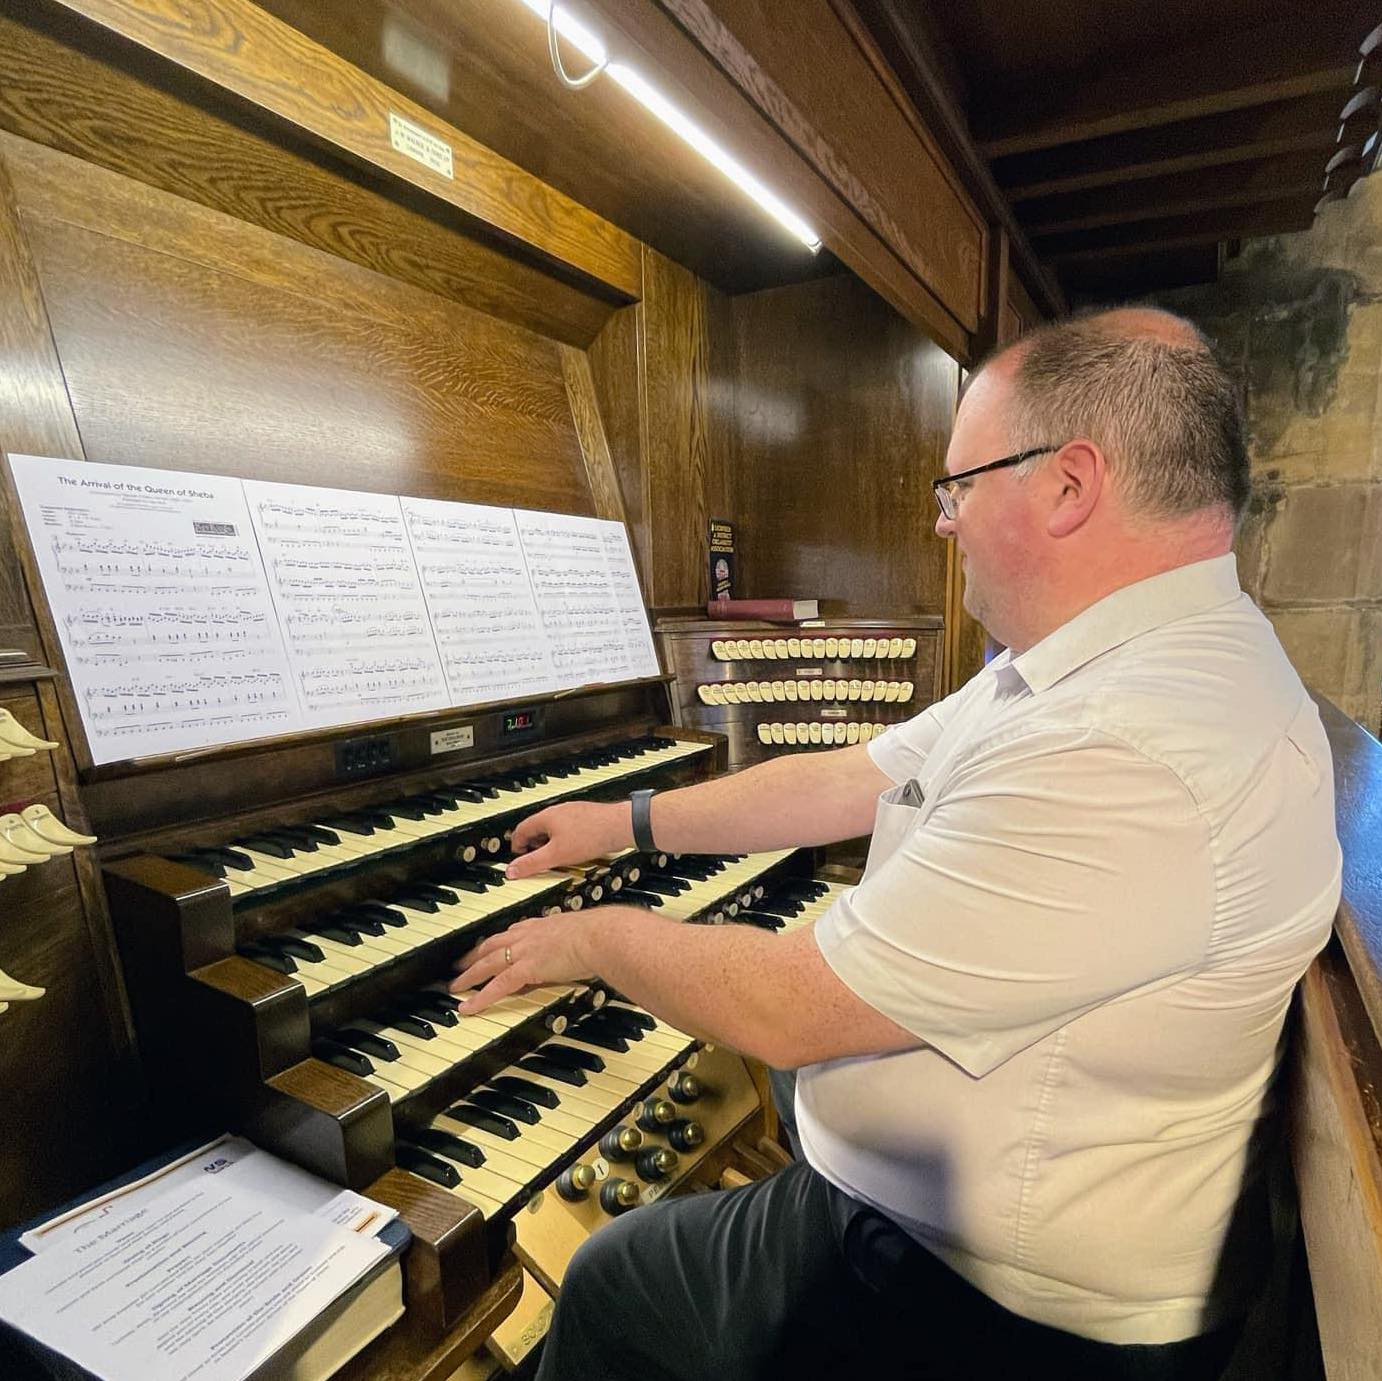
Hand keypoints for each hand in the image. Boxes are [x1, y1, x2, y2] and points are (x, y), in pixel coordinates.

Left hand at [449, 912, 603, 1014]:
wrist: (599, 936)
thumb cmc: (599, 936)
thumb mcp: (580, 935)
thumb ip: (570, 943)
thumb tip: (573, 954)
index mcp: (541, 925)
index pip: (511, 932)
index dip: (496, 941)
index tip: (487, 946)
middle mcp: (527, 935)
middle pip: (491, 945)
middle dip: (473, 955)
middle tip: (459, 964)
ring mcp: (524, 951)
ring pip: (487, 964)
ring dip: (468, 975)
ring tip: (455, 986)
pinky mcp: (525, 969)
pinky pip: (496, 986)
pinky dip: (480, 998)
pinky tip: (468, 1007)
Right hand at [505, 801, 630, 878]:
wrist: (620, 826)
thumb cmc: (590, 836)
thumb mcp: (556, 855)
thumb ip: (532, 863)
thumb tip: (512, 870)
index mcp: (546, 817)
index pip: (521, 829)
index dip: (516, 845)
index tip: (518, 857)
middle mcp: (558, 810)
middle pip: (537, 827)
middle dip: (533, 844)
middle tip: (535, 859)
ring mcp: (573, 811)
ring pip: (553, 827)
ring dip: (549, 842)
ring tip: (554, 856)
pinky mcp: (586, 816)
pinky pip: (568, 827)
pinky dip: (564, 839)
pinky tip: (573, 849)